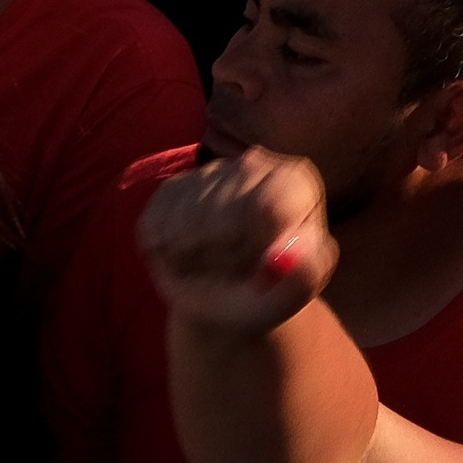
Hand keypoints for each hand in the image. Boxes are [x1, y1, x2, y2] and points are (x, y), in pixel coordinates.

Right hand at [138, 143, 333, 335]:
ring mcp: (208, 173)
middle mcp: (253, 165)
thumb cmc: (270, 291)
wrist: (229, 296)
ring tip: (213, 264)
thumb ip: (304, 277)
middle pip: (221, 212)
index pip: (267, 205)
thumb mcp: (294, 294)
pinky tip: (190, 255)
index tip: (253, 267)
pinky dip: (169, 254)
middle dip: (222, 254)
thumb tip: (300, 257)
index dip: (253, 245)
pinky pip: (157, 227)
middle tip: (232, 268)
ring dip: (195, 257)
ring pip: (185, 220)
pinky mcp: (171, 190)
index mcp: (294, 182)